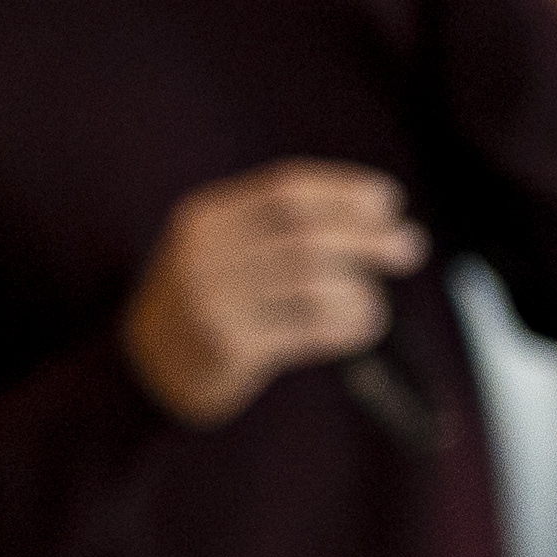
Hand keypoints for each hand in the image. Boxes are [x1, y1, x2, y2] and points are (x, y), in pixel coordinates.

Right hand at [123, 162, 430, 425]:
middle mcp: (204, 254)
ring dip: (359, 290)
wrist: (147, 366)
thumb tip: (376, 222)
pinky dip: (345, 324)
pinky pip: (306, 328)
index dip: (344, 192)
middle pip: (303, 233)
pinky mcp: (227, 347)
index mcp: (206, 217)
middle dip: (366, 237)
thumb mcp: (222, 249)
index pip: (286, 190)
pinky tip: (361, 325)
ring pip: (309, 282)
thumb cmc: (209, 300)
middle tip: (410, 247)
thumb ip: (278, 230)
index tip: (388, 202)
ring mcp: (212, 301)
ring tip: (376, 302)